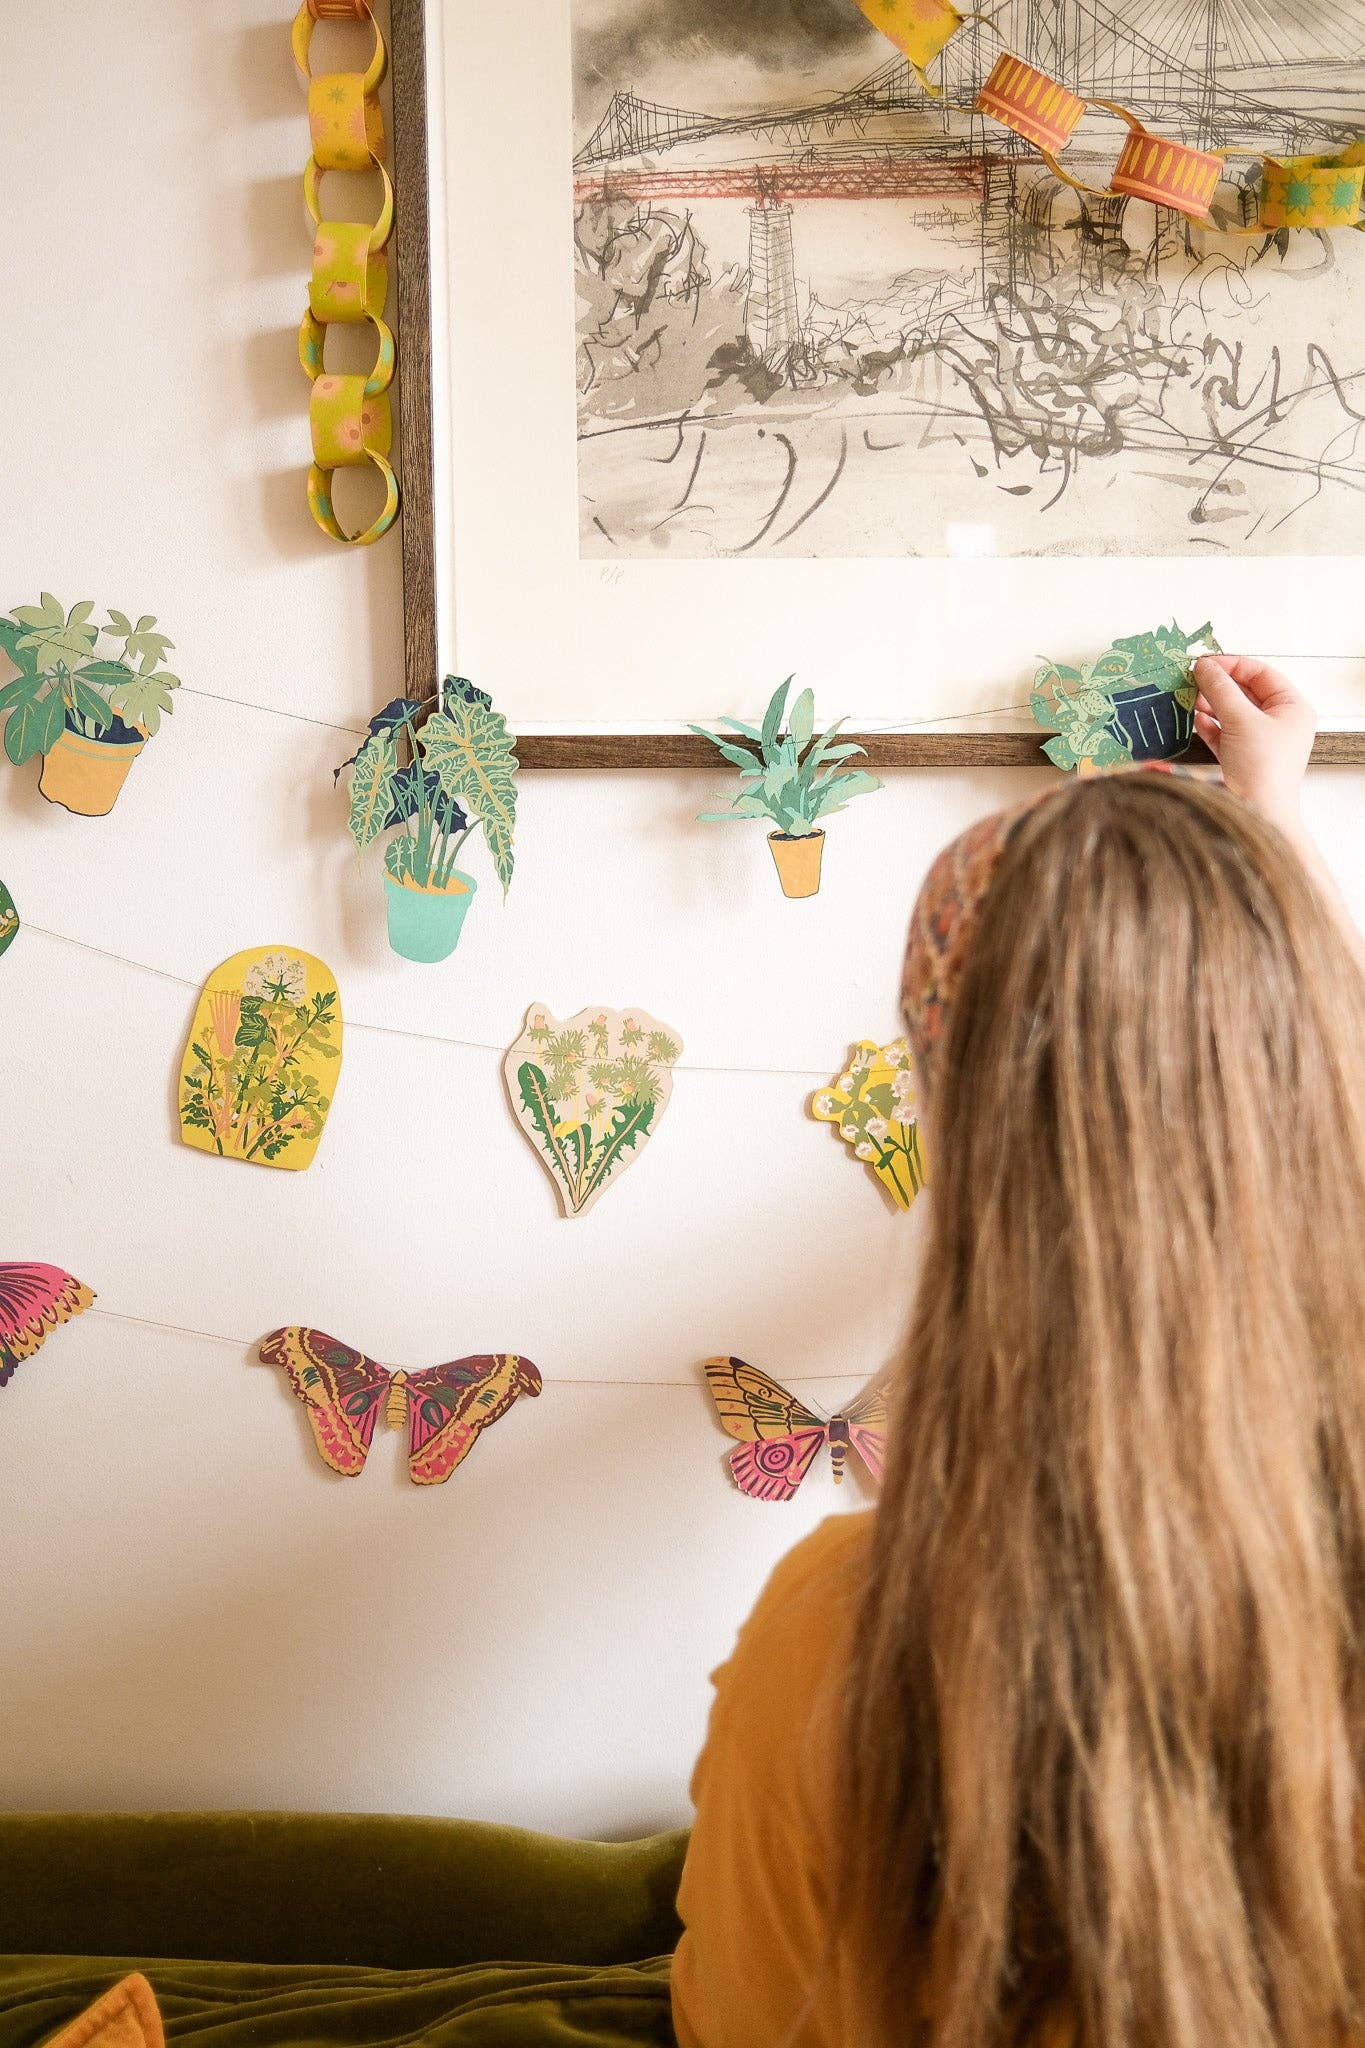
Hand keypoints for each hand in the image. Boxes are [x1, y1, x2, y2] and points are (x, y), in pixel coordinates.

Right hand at [1191, 655, 1316, 838]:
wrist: (1258, 813)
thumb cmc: (1262, 767)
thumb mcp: (1241, 720)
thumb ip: (1220, 690)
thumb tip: (1203, 666)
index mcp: (1292, 707)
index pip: (1261, 673)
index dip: (1232, 665)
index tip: (1205, 663)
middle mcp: (1280, 722)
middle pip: (1245, 692)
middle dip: (1218, 686)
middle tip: (1191, 679)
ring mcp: (1261, 741)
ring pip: (1232, 712)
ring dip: (1210, 704)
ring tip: (1188, 697)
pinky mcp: (1243, 758)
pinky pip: (1225, 733)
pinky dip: (1209, 726)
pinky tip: (1194, 720)